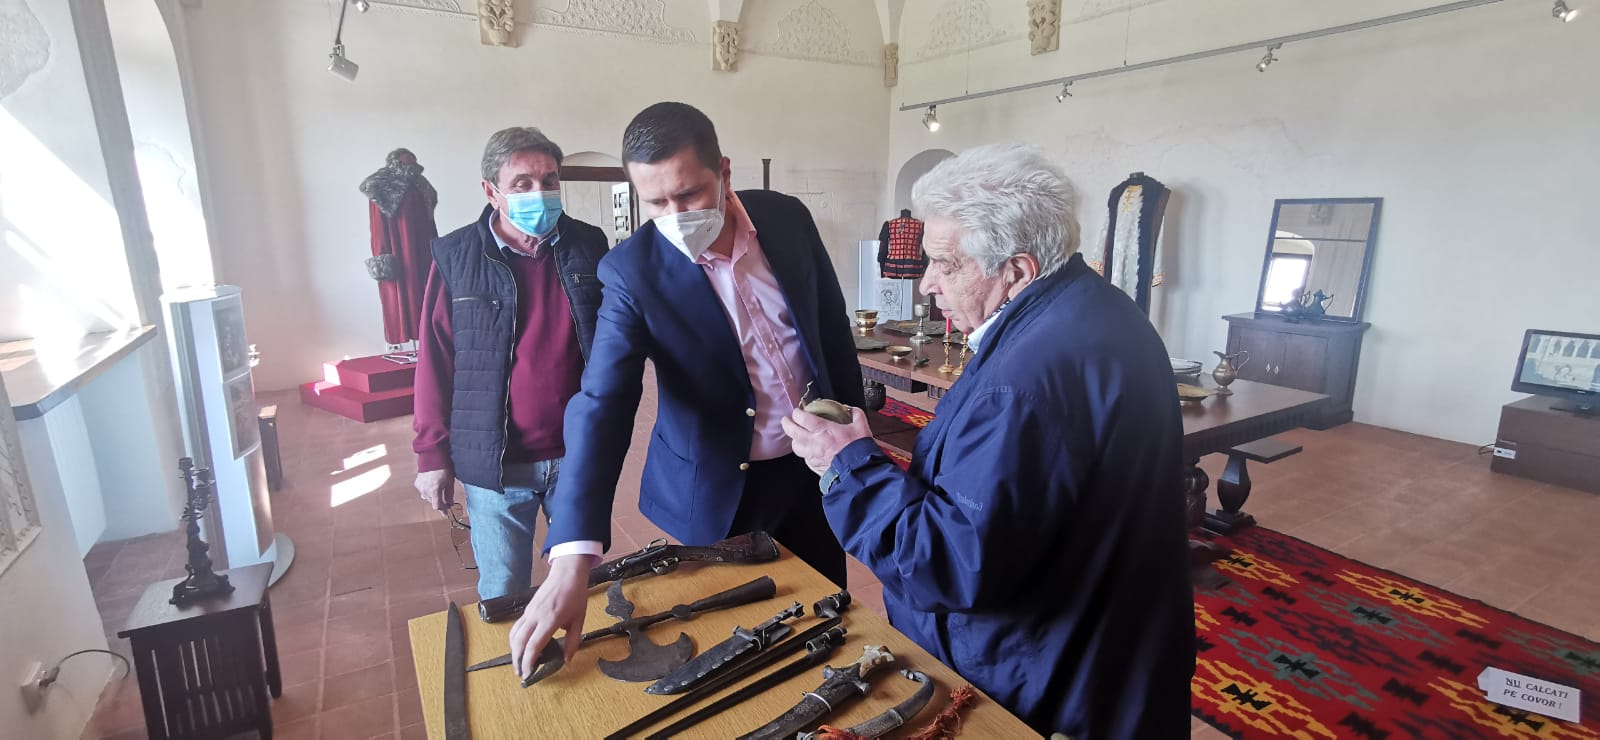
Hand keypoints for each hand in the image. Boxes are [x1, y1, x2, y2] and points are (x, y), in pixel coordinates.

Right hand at [415, 468, 454, 510]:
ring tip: (439, 490)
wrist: (432, 457)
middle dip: (440, 502)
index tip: (448, 513)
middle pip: (433, 502)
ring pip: (427, 497)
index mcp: (434, 490)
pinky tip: (432, 485)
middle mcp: (425, 490)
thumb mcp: (449, 482)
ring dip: (433, 497)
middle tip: (446, 502)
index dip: (443, 511)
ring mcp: (420, 487)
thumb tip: (450, 503)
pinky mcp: (417, 483)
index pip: (437, 506)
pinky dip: (428, 491)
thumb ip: (449, 494)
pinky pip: (423, 491)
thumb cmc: (443, 468)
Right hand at [508, 554, 597, 678]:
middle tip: (521, 673)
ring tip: (519, 663)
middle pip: (519, 642)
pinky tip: (521, 646)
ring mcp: (529, 612)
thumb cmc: (575, 595)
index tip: (528, 674)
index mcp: (549, 620)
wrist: (567, 573)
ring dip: (514, 650)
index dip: (529, 662)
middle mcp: (535, 616)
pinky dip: (515, 639)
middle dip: (517, 660)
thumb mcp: (579, 620)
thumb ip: (573, 641)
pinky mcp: (527, 609)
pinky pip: (517, 627)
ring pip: (514, 634)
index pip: (533, 645)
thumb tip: (567, 660)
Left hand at [781, 405, 871, 476]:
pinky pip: (804, 458)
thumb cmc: (859, 449)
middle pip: (792, 431)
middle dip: (786, 423)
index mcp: (823, 429)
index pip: (802, 418)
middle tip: (786, 420)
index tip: (797, 411)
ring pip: (795, 446)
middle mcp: (814, 442)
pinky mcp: (814, 466)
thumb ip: (855, 415)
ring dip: (794, 439)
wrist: (859, 470)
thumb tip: (851, 410)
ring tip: (796, 436)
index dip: (797, 413)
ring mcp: (812, 455)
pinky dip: (804, 452)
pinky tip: (808, 450)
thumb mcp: (861, 427)